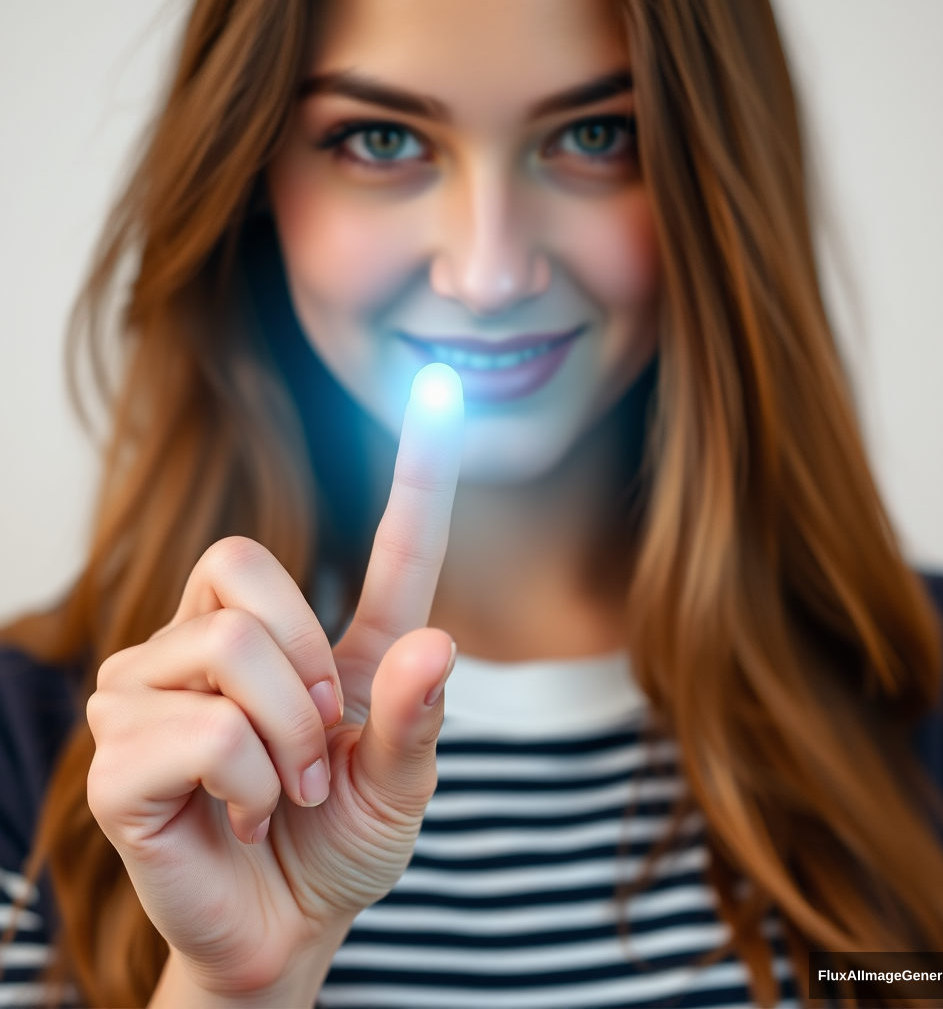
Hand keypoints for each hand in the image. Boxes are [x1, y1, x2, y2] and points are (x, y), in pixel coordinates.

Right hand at [86, 367, 463, 1005]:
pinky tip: (237, 815)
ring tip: (281, 792)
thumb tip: (433, 645)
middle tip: (314, 749)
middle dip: (304, 671)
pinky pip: (200, 728)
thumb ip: (417, 721)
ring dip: (283, 744)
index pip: (384, 544)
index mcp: (324, 641)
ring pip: (230, 651)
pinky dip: (245, 784)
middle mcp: (223, 638)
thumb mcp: (399, 790)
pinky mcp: (118, 750)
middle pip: (248, 568)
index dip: (417, 471)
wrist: (278, 932)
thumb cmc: (339, 847)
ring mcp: (155, 686)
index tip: (441, 395)